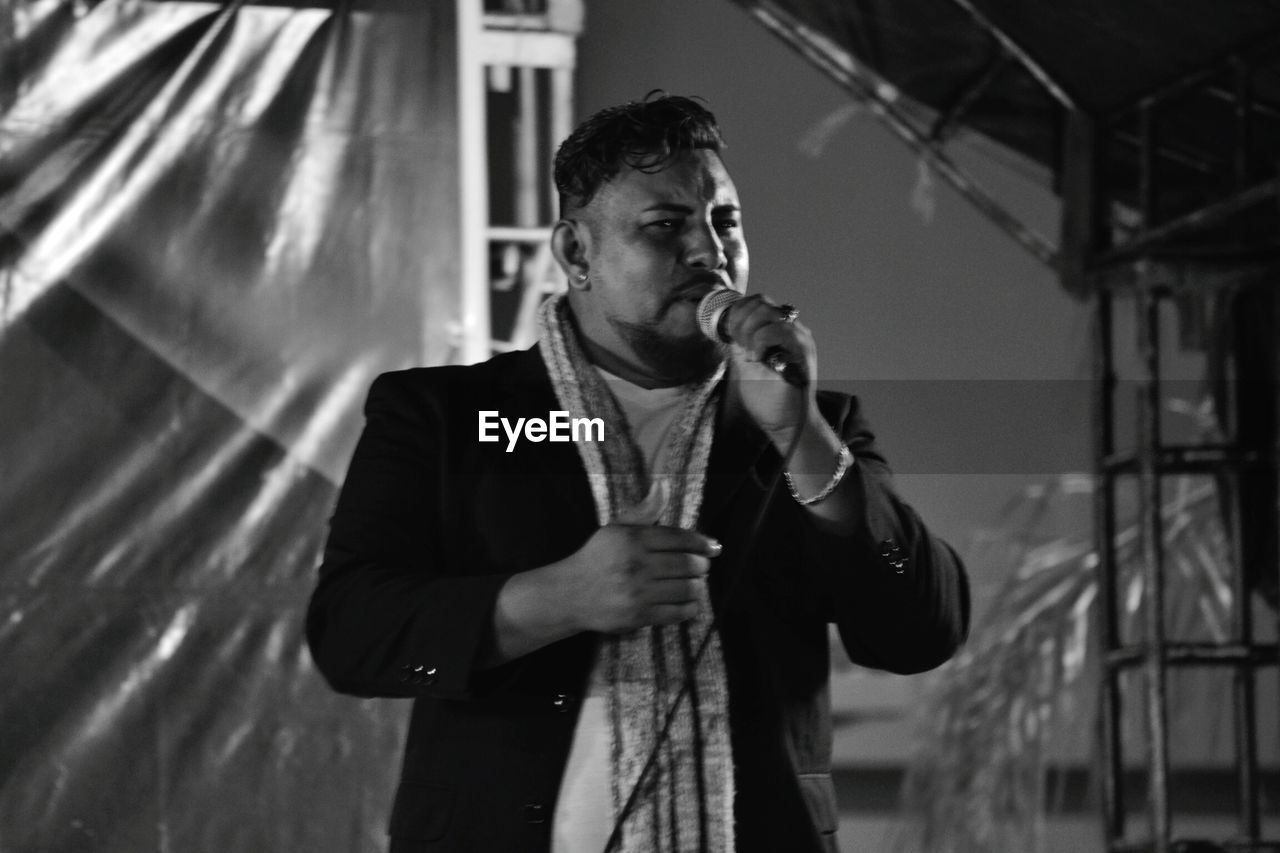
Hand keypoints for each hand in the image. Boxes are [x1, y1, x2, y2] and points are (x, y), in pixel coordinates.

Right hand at [557, 522, 720, 633]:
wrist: (570, 594)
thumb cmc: (597, 558)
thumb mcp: (616, 529)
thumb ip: (644, 511)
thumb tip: (663, 487)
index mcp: (633, 539)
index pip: (679, 538)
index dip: (701, 543)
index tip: (713, 547)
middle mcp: (637, 565)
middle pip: (687, 564)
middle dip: (702, 565)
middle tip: (703, 566)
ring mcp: (638, 592)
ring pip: (686, 589)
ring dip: (698, 586)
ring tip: (697, 583)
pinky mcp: (639, 616)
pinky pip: (677, 612)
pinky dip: (690, 607)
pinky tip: (690, 603)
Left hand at [719, 294, 817, 443]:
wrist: (788, 424)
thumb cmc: (769, 400)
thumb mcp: (746, 367)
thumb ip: (740, 346)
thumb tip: (729, 328)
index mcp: (778, 332)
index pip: (758, 302)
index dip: (738, 312)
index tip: (730, 335)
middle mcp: (791, 330)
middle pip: (761, 302)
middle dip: (740, 321)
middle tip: (739, 346)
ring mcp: (799, 338)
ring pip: (768, 312)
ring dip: (749, 331)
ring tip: (750, 355)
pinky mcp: (802, 350)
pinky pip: (778, 330)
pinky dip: (760, 341)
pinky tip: (757, 358)